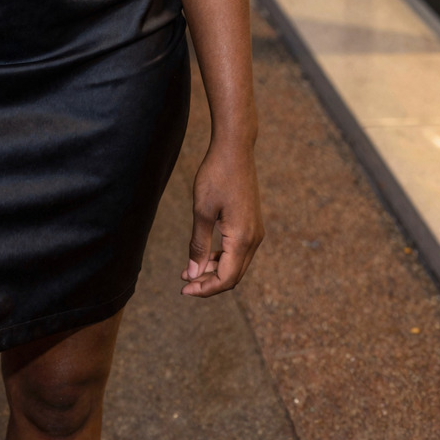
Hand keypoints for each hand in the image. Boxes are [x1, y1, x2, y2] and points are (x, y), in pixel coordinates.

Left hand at [181, 140, 262, 296]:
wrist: (235, 149)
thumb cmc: (216, 176)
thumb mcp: (202, 211)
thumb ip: (198, 244)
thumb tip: (193, 273)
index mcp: (242, 239)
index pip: (226, 279)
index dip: (205, 289)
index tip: (183, 290)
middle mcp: (254, 239)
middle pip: (233, 276)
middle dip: (209, 283)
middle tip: (184, 284)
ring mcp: (255, 232)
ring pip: (236, 264)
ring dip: (214, 271)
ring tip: (190, 270)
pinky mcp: (252, 224)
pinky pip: (238, 251)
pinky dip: (221, 258)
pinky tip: (204, 254)